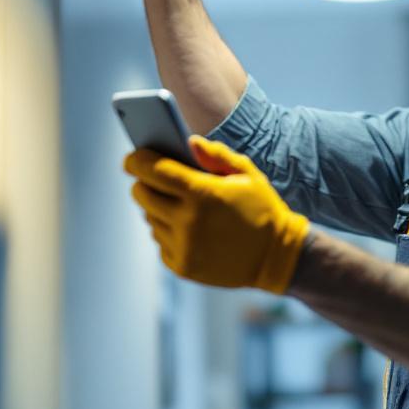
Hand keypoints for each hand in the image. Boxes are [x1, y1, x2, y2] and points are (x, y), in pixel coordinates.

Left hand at [124, 136, 309, 292]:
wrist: (277, 258)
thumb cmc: (262, 209)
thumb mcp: (247, 174)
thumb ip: (217, 155)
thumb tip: (189, 142)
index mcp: (202, 193)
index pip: (153, 170)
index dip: (137, 161)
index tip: (131, 158)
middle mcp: (188, 221)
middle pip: (143, 194)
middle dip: (142, 183)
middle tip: (148, 179)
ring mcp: (184, 246)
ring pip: (149, 219)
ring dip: (156, 208)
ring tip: (172, 202)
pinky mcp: (183, 267)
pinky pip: (160, 242)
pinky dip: (167, 232)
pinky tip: (184, 227)